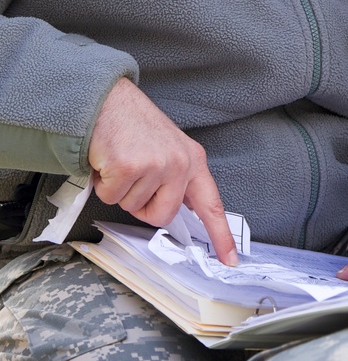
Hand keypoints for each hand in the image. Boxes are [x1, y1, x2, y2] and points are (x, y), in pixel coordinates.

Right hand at [88, 78, 236, 264]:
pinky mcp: (130, 166)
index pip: (212, 205)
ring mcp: (156, 164)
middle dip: (142, 205)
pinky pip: (111, 196)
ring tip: (122, 161)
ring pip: (132, 207)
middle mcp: (180, 163)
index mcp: (193, 161)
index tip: (229, 260)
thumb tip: (178, 213)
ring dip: (121, 189)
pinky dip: (103, 183)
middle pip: (163, 216)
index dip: (221, 235)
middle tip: (135, 178)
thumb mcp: (168, 149)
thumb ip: (177, 179)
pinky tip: (109, 160)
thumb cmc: (135, 126)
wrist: (108, 100)